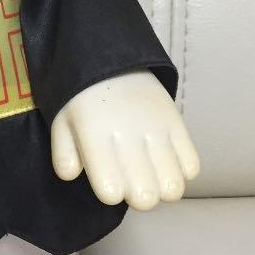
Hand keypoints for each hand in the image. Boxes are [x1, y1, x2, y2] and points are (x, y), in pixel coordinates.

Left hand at [50, 70, 199, 210]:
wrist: (111, 57)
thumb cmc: (82, 98)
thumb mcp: (62, 122)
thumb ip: (63, 155)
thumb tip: (73, 176)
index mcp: (94, 134)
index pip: (110, 190)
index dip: (110, 193)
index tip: (108, 181)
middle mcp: (128, 133)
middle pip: (146, 197)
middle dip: (137, 196)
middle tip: (130, 179)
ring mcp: (157, 128)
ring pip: (173, 188)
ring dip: (161, 187)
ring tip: (149, 172)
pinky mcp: (178, 122)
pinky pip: (192, 167)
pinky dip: (180, 170)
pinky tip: (163, 159)